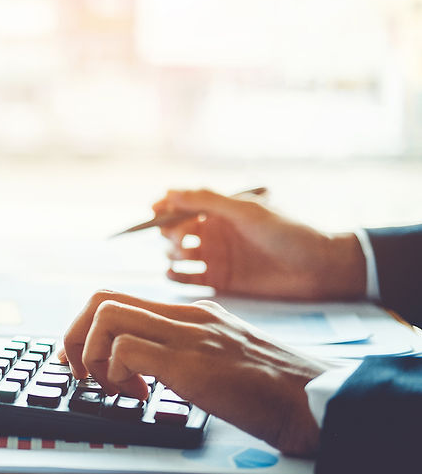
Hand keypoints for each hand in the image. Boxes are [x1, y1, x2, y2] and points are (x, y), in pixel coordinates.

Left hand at [60, 290, 331, 455]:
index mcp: (190, 312)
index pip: (118, 298)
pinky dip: (116, 373)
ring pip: (106, 316)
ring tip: (112, 386)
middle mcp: (183, 314)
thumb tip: (146, 369)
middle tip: (80, 371)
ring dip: (92, 354)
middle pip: (101, 299)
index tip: (84, 361)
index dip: (87, 328)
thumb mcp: (223, 354)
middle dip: (74, 335)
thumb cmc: (272, 387)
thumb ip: (186, 350)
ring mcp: (185, 334)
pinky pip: (125, 350)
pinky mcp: (187, 361)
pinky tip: (139, 395)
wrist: (313, 398)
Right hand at [154, 189, 365, 299]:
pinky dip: (177, 276)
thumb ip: (207, 200)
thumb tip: (169, 192)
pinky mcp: (220, 280)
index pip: (181, 206)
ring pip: (178, 254)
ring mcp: (216, 257)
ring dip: (173, 253)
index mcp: (219, 211)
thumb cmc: (286, 232)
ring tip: (186, 255)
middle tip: (182, 239)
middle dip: (170, 233)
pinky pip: (188, 279)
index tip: (154, 212)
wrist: (318, 267)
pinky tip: (175, 274)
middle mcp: (214, 232)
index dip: (164, 208)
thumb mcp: (245, 210)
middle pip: (175, 231)